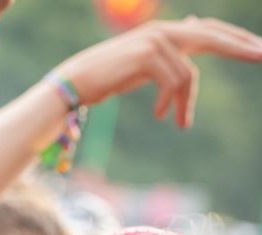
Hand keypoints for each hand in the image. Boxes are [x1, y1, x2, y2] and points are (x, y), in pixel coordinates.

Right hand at [56, 16, 261, 127]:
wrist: (74, 83)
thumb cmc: (105, 79)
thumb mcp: (142, 66)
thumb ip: (170, 52)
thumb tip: (194, 29)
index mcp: (164, 31)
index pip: (208, 30)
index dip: (235, 38)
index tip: (258, 50)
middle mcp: (162, 30)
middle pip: (212, 37)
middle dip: (241, 48)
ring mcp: (155, 40)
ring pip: (189, 74)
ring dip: (185, 103)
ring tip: (180, 123)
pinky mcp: (147, 55)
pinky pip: (173, 82)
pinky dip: (169, 103)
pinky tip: (160, 116)